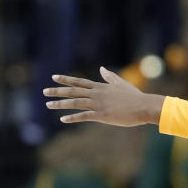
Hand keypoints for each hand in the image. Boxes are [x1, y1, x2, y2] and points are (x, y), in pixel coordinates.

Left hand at [44, 67, 164, 126]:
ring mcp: (98, 104)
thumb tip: (102, 68)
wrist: (143, 106)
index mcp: (100, 87)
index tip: (54, 77)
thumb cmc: (134, 96)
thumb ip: (109, 77)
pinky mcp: (101, 115)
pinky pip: (83, 116)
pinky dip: (72, 118)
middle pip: (73, 91)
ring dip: (60, 104)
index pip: (79, 81)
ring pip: (75, 102)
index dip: (66, 79)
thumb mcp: (121, 84)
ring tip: (48, 105)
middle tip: (44, 91)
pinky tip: (63, 119)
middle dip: (58, 91)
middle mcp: (97, 94)